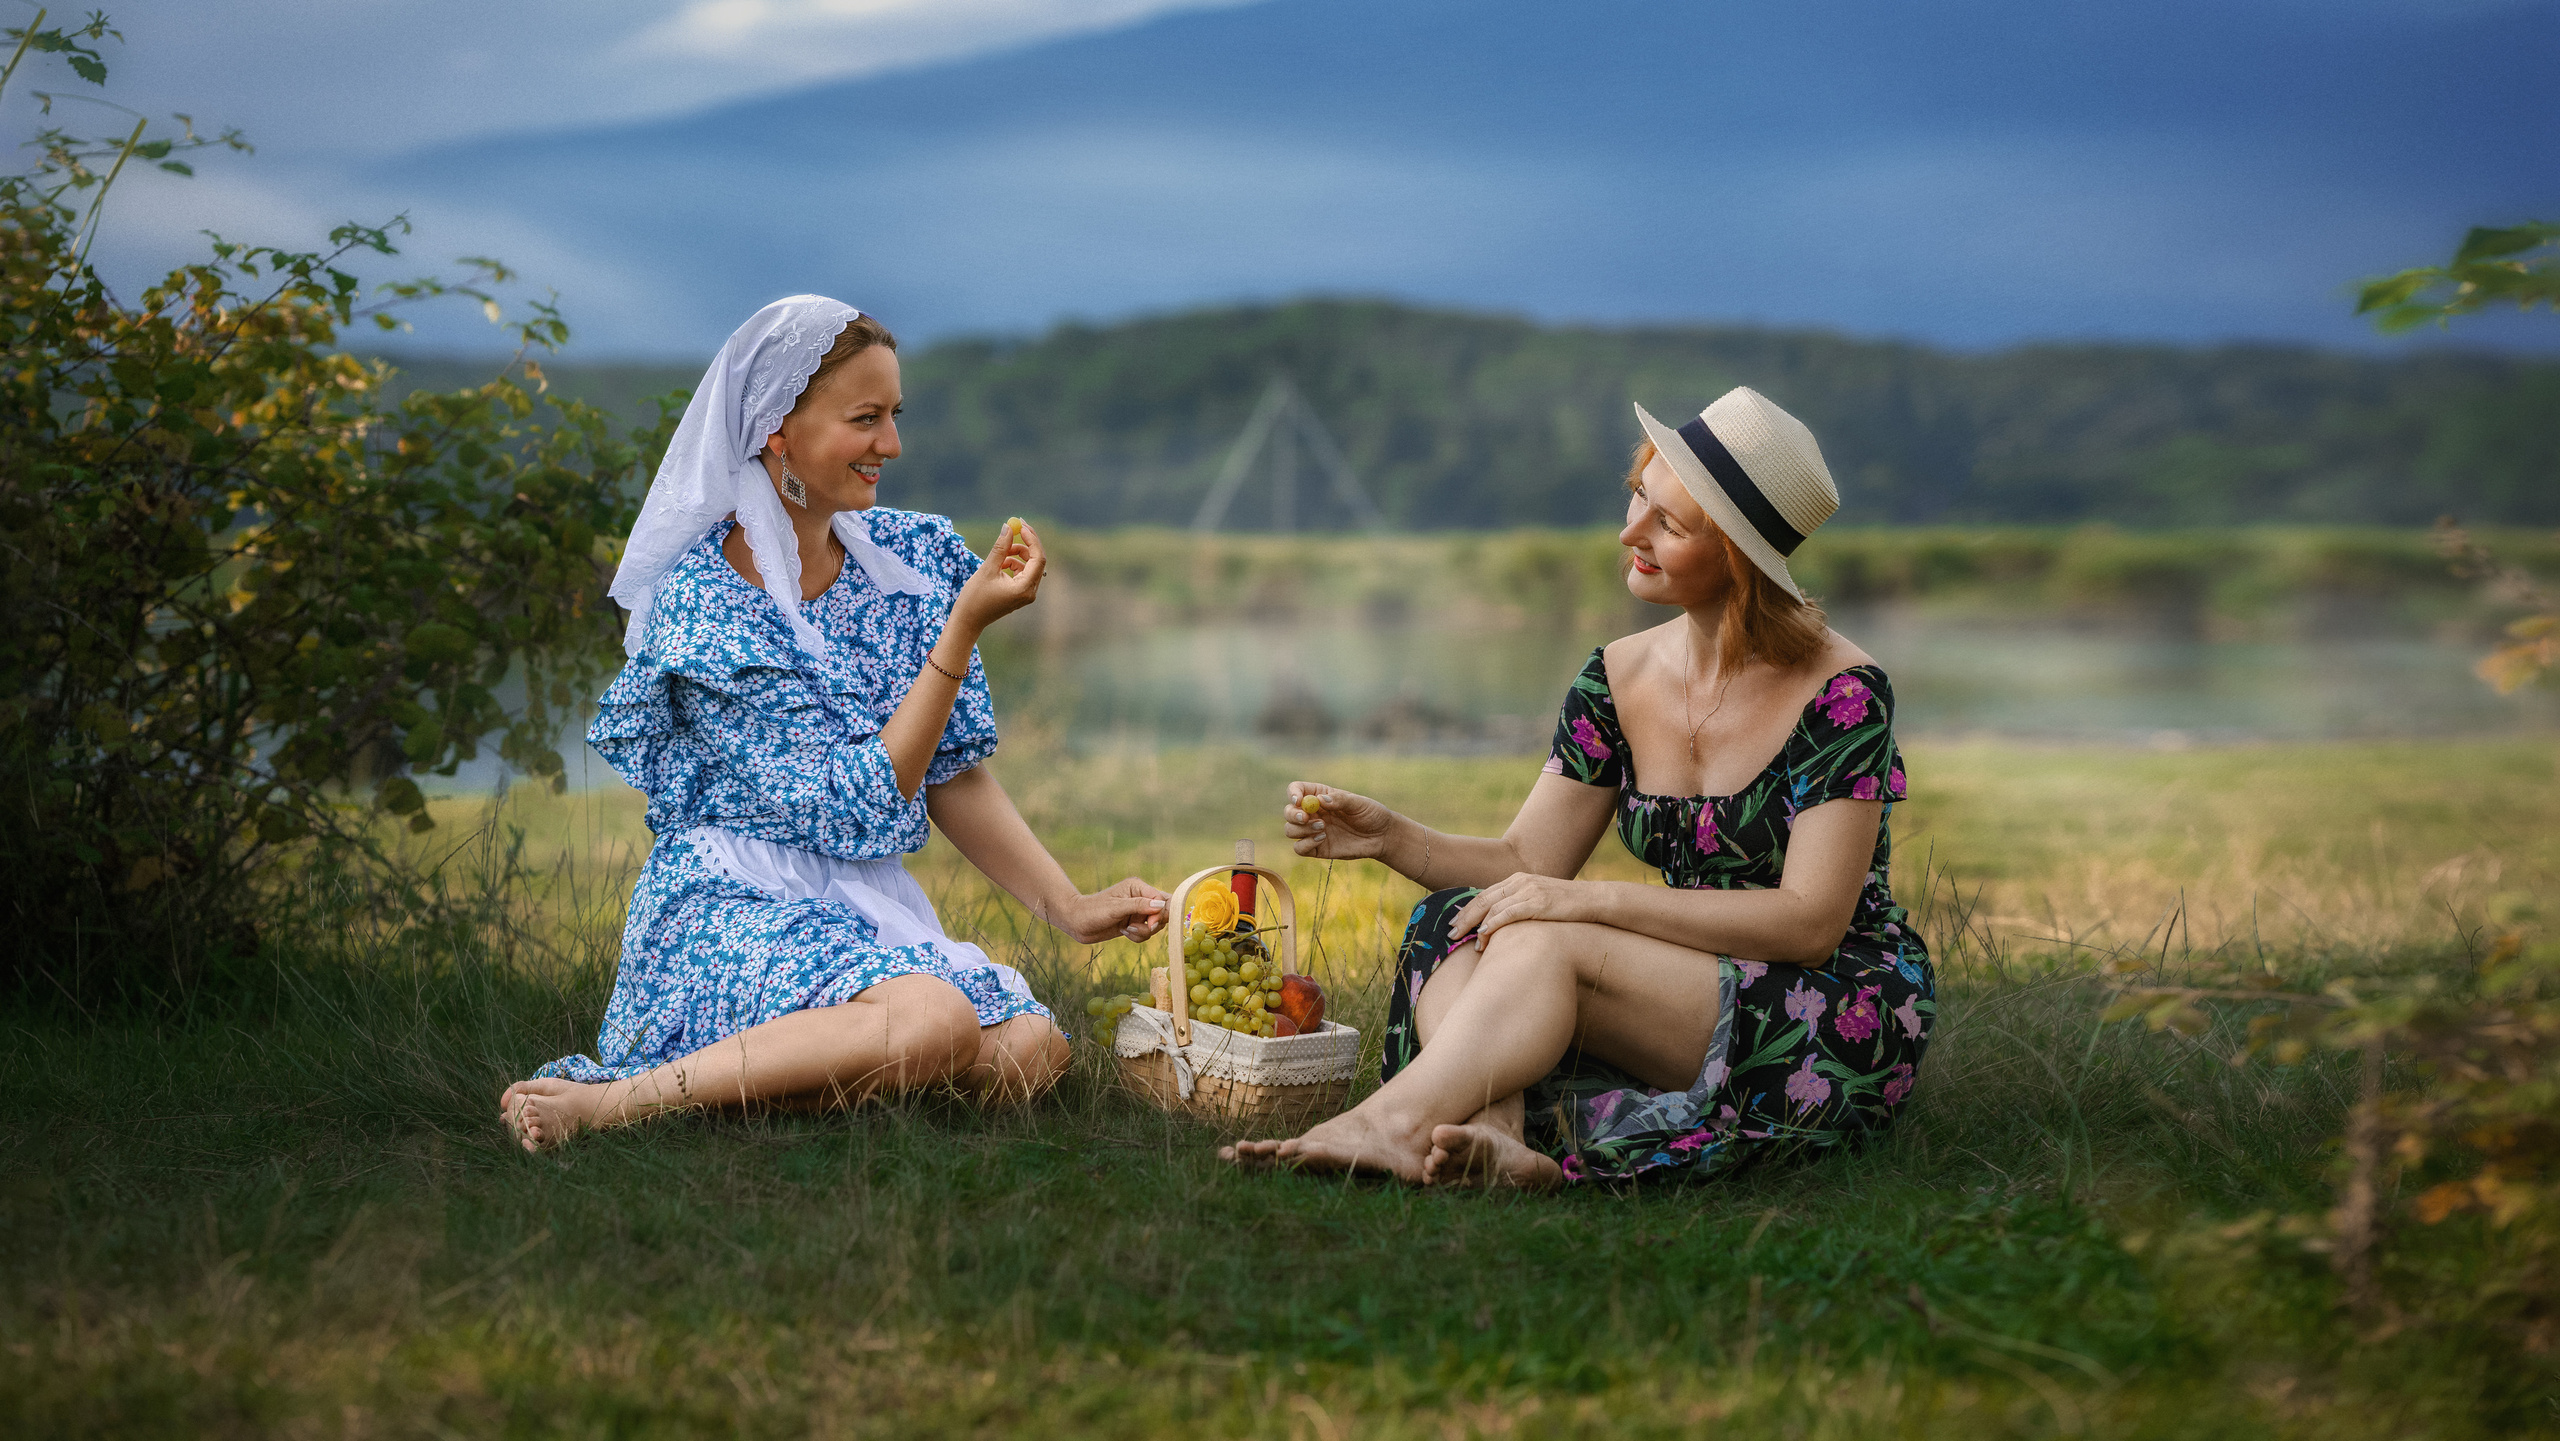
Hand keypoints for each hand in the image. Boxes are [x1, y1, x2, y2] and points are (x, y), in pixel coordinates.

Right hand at [949, 520, 1045, 635]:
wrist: (968, 620)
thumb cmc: (975, 597)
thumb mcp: (987, 569)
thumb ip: (1000, 548)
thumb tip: (1008, 527)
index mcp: (1024, 588)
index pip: (1038, 559)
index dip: (1032, 539)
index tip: (1021, 525)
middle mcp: (1030, 592)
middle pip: (1037, 561)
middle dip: (1026, 543)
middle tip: (1015, 527)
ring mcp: (1026, 594)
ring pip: (1029, 565)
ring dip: (1017, 554)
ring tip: (999, 556)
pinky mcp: (1020, 594)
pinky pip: (1023, 572)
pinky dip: (1013, 564)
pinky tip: (999, 566)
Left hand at [1054, 876, 1170, 944]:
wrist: (1077, 923)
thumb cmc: (1093, 910)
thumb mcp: (1116, 908)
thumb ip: (1139, 906)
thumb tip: (1160, 905)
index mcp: (1138, 887)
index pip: (1163, 899)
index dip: (1160, 913)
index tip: (1150, 924)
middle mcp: (1141, 898)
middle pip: (1164, 912)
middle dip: (1155, 924)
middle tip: (1142, 928)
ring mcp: (1138, 911)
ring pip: (1156, 925)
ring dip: (1143, 932)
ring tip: (1127, 930)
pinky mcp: (1134, 923)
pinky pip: (1146, 933)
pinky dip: (1138, 936)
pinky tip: (1124, 932)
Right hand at [1285, 781, 1390, 860]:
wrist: (1382, 837)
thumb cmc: (1371, 814)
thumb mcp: (1359, 803)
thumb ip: (1340, 800)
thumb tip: (1320, 800)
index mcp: (1320, 796)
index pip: (1297, 790)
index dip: (1293, 793)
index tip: (1298, 800)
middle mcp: (1313, 813)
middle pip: (1288, 811)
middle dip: (1292, 814)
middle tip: (1305, 818)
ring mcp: (1313, 831)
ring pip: (1290, 830)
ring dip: (1301, 829)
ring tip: (1322, 828)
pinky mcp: (1317, 849)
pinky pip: (1299, 848)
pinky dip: (1305, 844)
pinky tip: (1322, 838)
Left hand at [1445, 872, 1589, 950]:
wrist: (1593, 900)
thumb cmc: (1567, 906)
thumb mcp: (1539, 901)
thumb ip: (1520, 907)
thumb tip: (1502, 925)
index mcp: (1517, 880)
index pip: (1484, 895)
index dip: (1467, 910)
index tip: (1454, 923)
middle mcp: (1519, 882)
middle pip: (1482, 899)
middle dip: (1464, 917)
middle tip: (1449, 933)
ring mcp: (1529, 891)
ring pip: (1492, 907)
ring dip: (1475, 926)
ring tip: (1463, 940)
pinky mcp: (1538, 902)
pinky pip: (1509, 913)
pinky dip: (1493, 924)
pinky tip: (1483, 934)